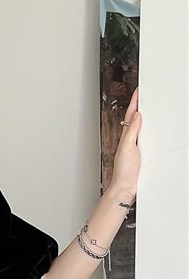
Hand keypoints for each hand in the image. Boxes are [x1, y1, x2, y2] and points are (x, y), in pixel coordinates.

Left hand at [110, 86, 140, 201]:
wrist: (126, 188)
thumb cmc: (123, 172)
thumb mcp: (127, 148)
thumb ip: (132, 131)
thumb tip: (136, 115)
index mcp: (126, 136)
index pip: (132, 114)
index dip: (135, 101)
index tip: (139, 89)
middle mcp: (131, 140)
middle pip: (138, 119)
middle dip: (142, 106)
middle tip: (147, 93)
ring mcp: (137, 147)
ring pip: (143, 127)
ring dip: (147, 117)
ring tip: (151, 105)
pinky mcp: (143, 154)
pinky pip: (148, 138)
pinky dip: (151, 130)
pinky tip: (155, 129)